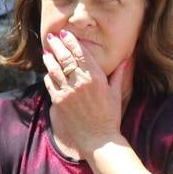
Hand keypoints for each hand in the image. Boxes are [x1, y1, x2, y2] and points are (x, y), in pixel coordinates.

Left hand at [42, 30, 129, 152]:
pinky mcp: (59, 101)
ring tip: (47, 51)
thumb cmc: (110, 116)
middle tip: (52, 37)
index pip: (81, 53)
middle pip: (65, 57)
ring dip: (49, 58)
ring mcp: (68, 91)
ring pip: (54, 69)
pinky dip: (48, 75)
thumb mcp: (116, 93)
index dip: (71, 41)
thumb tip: (126, 59)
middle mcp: (80, 82)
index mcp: (95, 77)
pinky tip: (48, 71)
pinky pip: (50, 84)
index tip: (65, 34)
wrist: (98, 139)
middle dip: (57, 45)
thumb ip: (119, 74)